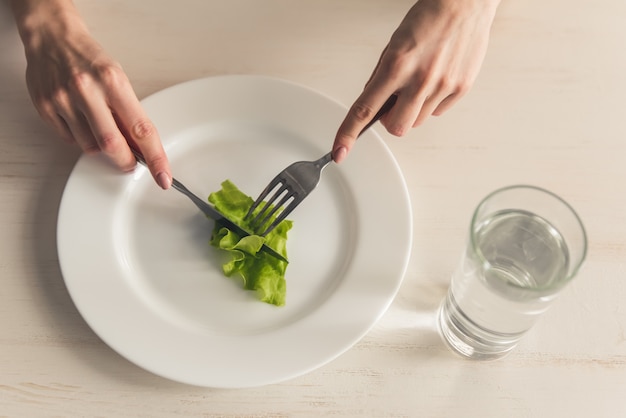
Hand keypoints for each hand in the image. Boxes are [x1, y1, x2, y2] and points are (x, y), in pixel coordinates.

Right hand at [11, 0, 171, 188]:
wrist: (52, 38)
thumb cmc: (90, 60)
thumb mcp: (118, 79)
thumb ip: (129, 114)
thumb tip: (143, 149)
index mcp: (113, 82)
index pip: (141, 129)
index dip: (155, 157)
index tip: (163, 177)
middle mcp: (87, 90)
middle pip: (112, 145)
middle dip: (126, 161)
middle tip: (132, 163)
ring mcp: (63, 100)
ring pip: (91, 147)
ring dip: (101, 147)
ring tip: (99, 124)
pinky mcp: (46, 108)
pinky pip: (70, 140)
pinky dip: (81, 138)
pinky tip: (81, 119)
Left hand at [332, 0, 499, 162]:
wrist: (464, 3)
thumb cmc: (427, 20)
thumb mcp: (393, 44)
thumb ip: (381, 76)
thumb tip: (371, 103)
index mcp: (396, 66)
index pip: (365, 109)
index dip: (349, 134)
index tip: (340, 151)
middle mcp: (420, 79)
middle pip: (396, 127)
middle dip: (391, 120)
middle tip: (394, 100)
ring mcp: (443, 86)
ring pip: (417, 122)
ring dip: (411, 110)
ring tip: (418, 82)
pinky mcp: (461, 88)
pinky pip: (438, 112)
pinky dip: (431, 103)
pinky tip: (436, 80)